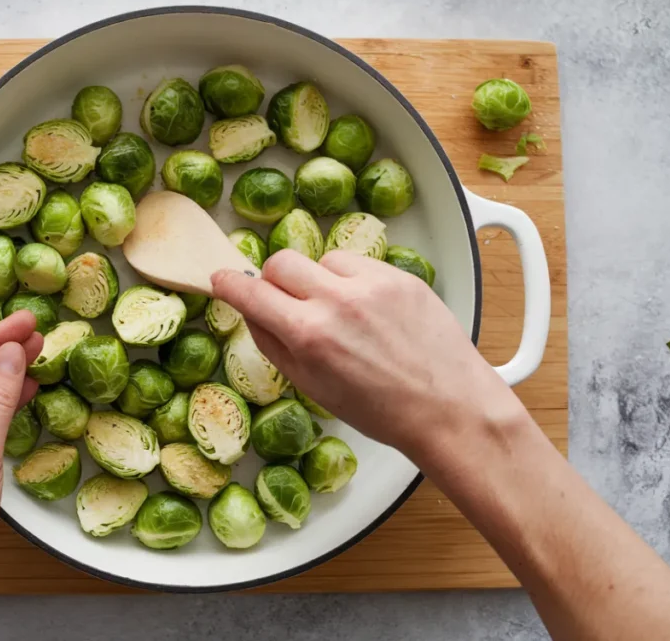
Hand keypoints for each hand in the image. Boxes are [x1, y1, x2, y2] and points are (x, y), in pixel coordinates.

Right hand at [211, 249, 522, 457]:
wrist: (447, 407)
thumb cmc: (381, 410)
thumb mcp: (312, 387)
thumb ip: (274, 345)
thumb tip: (252, 313)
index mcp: (308, 335)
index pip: (251, 292)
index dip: (229, 283)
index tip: (222, 278)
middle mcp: (337, 301)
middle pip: (281, 262)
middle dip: (273, 279)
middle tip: (282, 299)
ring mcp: (372, 284)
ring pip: (321, 259)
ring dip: (317, 279)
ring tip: (337, 310)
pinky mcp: (400, 276)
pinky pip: (358, 263)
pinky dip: (352, 280)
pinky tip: (366, 309)